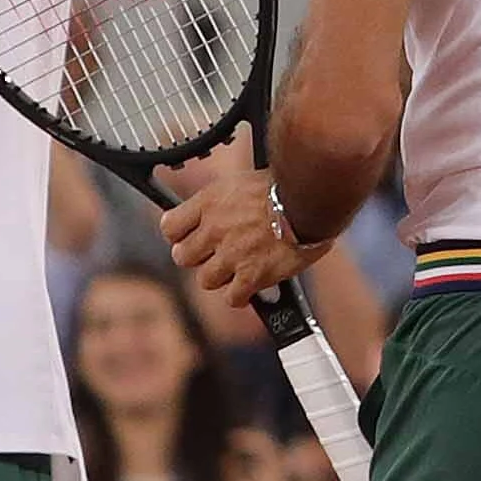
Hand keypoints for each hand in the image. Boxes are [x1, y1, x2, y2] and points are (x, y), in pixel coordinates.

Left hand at [155, 126, 323, 304]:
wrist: (310, 198)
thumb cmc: (285, 186)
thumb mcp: (242, 182)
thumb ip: (221, 202)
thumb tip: (215, 209)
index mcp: (209, 202)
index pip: (169, 227)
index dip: (179, 235)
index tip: (190, 237)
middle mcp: (214, 229)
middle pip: (183, 257)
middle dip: (199, 258)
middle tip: (216, 254)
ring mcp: (231, 255)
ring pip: (205, 280)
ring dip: (221, 277)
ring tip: (238, 268)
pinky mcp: (252, 276)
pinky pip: (232, 298)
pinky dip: (241, 295)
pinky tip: (251, 287)